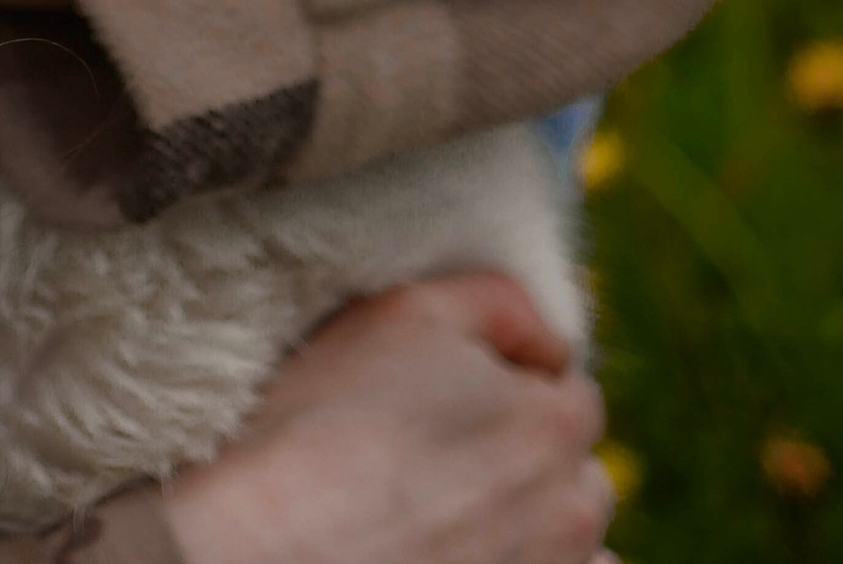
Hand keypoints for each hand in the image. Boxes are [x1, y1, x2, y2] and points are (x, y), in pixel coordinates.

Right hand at [160, 275, 614, 563]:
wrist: (267, 540)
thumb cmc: (330, 417)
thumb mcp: (411, 310)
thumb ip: (501, 303)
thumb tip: (550, 342)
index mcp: (555, 424)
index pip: (569, 392)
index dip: (510, 383)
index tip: (446, 394)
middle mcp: (572, 512)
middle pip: (575, 473)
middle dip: (531, 458)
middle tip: (440, 453)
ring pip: (571, 541)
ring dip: (532, 521)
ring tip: (444, 510)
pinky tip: (475, 549)